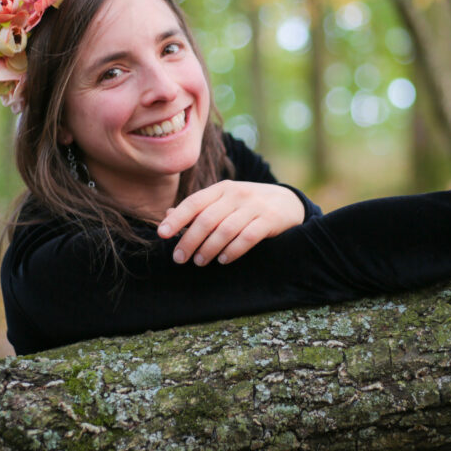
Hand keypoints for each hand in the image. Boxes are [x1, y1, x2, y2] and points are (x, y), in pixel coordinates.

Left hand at [157, 181, 305, 265]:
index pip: (194, 202)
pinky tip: (223, 260)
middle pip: (207, 219)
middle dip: (189, 240)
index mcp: (222, 189)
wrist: (289, 203)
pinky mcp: (269, 220)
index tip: (162, 234)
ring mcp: (255, 206)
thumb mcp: (224, 201)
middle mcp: (237, 194)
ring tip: (199, 261)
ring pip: (225, 230)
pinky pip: (247, 237)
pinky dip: (232, 250)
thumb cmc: (249, 205)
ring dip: (209, 248)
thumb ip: (198, 208)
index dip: (176, 218)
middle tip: (179, 258)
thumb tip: (167, 215)